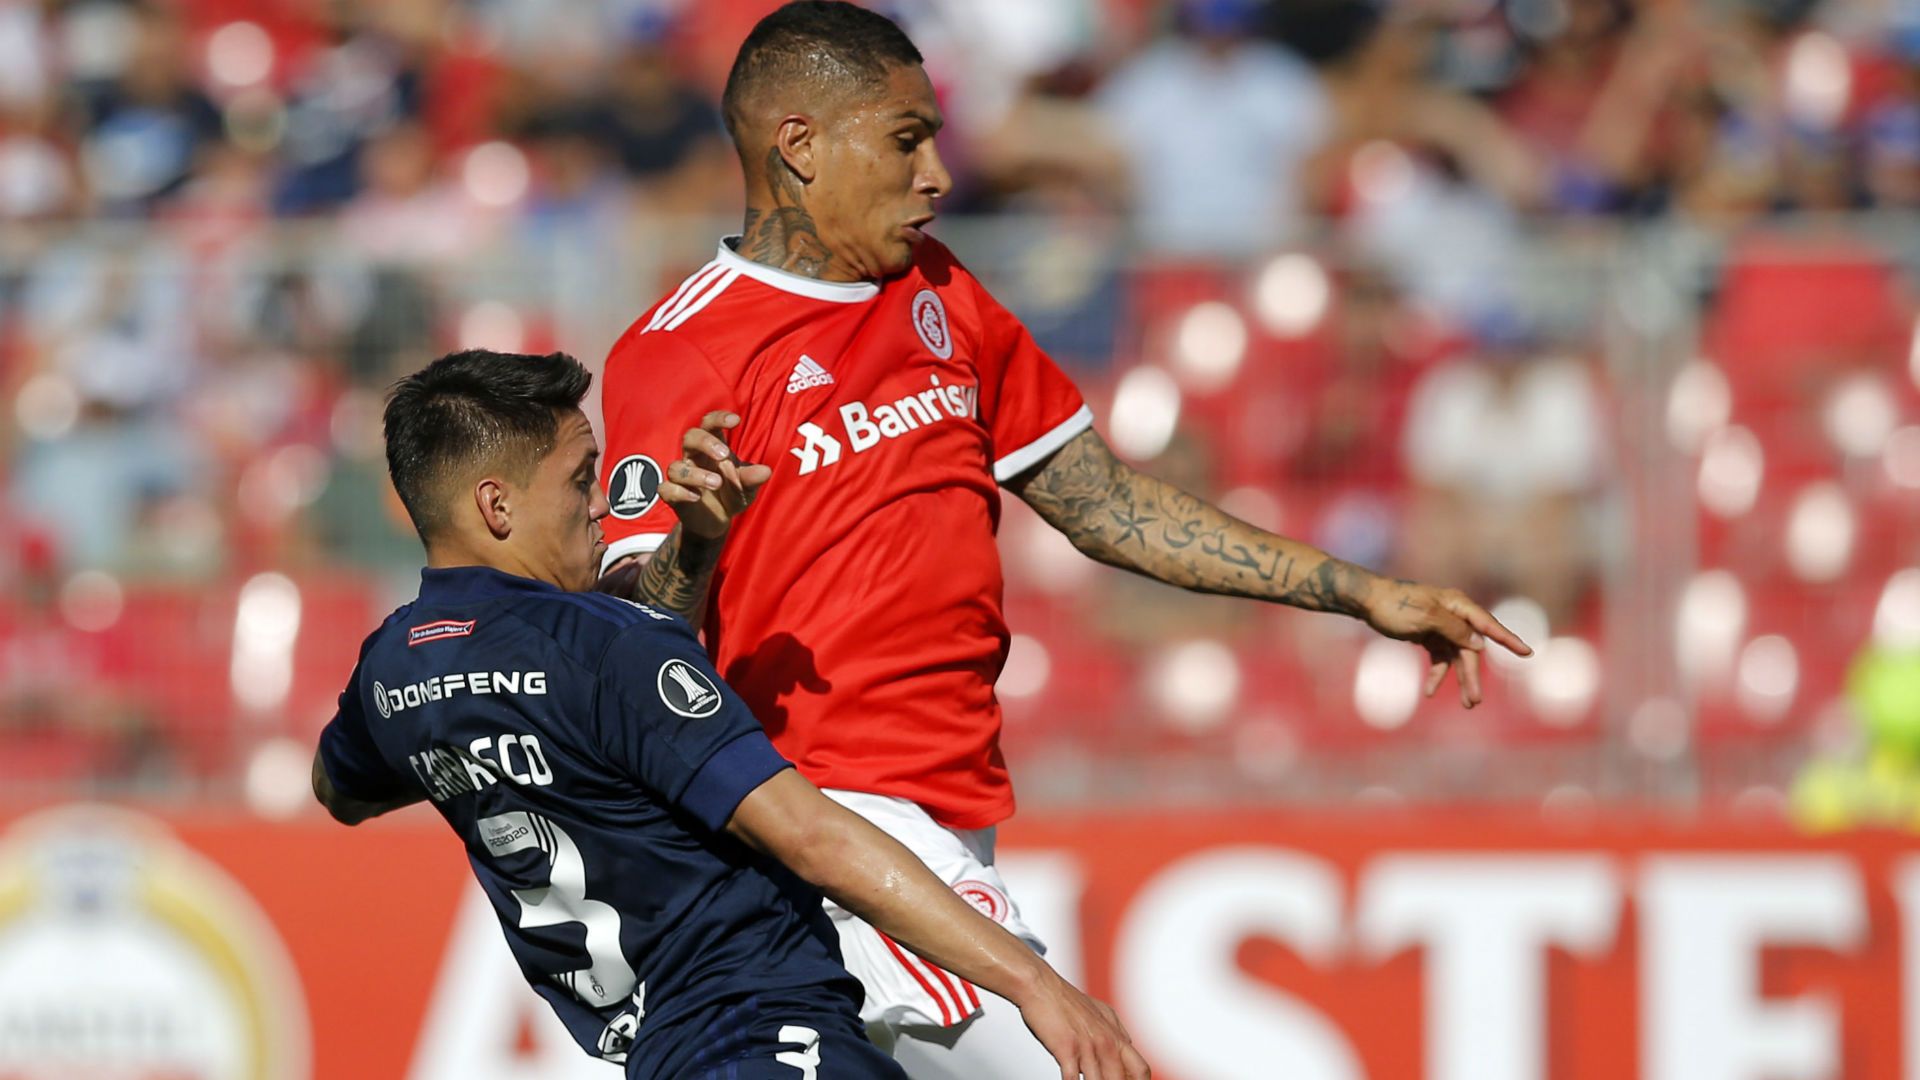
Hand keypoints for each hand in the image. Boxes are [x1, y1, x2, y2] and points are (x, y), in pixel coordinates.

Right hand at [658, 411, 770, 539]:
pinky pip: (666, 488)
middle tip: (723, 455)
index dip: (719, 418)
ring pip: (676, 467)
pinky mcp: (673, 495)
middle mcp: (694, 457)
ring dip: (696, 474)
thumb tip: (765, 471)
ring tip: (717, 483)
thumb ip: (752, 478)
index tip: (735, 421)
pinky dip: (680, 491)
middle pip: (689, 437)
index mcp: (712, 447)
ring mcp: (681, 476)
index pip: (709, 423)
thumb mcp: (747, 487)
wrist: (717, 521)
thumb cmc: (732, 494)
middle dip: (705, 442)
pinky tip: (696, 497)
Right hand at [1016, 969, 1150, 1079]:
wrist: (1040, 987)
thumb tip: (1127, 1044)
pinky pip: (1073, 1079)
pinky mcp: (1067, 1049)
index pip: (1140, 1070)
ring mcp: (1087, 1046)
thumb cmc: (1065, 1000)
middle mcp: (1106, 1042)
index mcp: (1115, 1035)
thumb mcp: (1100, 1011)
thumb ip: (1115, 1030)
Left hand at [1361, 579, 1532, 707]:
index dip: (1508, 640)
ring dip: (1459, 679)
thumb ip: (1454, 630)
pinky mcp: (1429, 635)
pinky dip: (1437, 674)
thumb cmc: (1395, 605)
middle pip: (1471, 649)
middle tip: (1474, 702)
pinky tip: (1429, 691)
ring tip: (1466, 704)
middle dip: (1472, 676)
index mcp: (1458, 605)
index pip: (1488, 625)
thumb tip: (1479, 643)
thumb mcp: (1425, 617)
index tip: (1527, 653)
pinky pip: (1440, 658)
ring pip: (1457, 657)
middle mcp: (1454, 615)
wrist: (1367, 602)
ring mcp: (1442, 626)